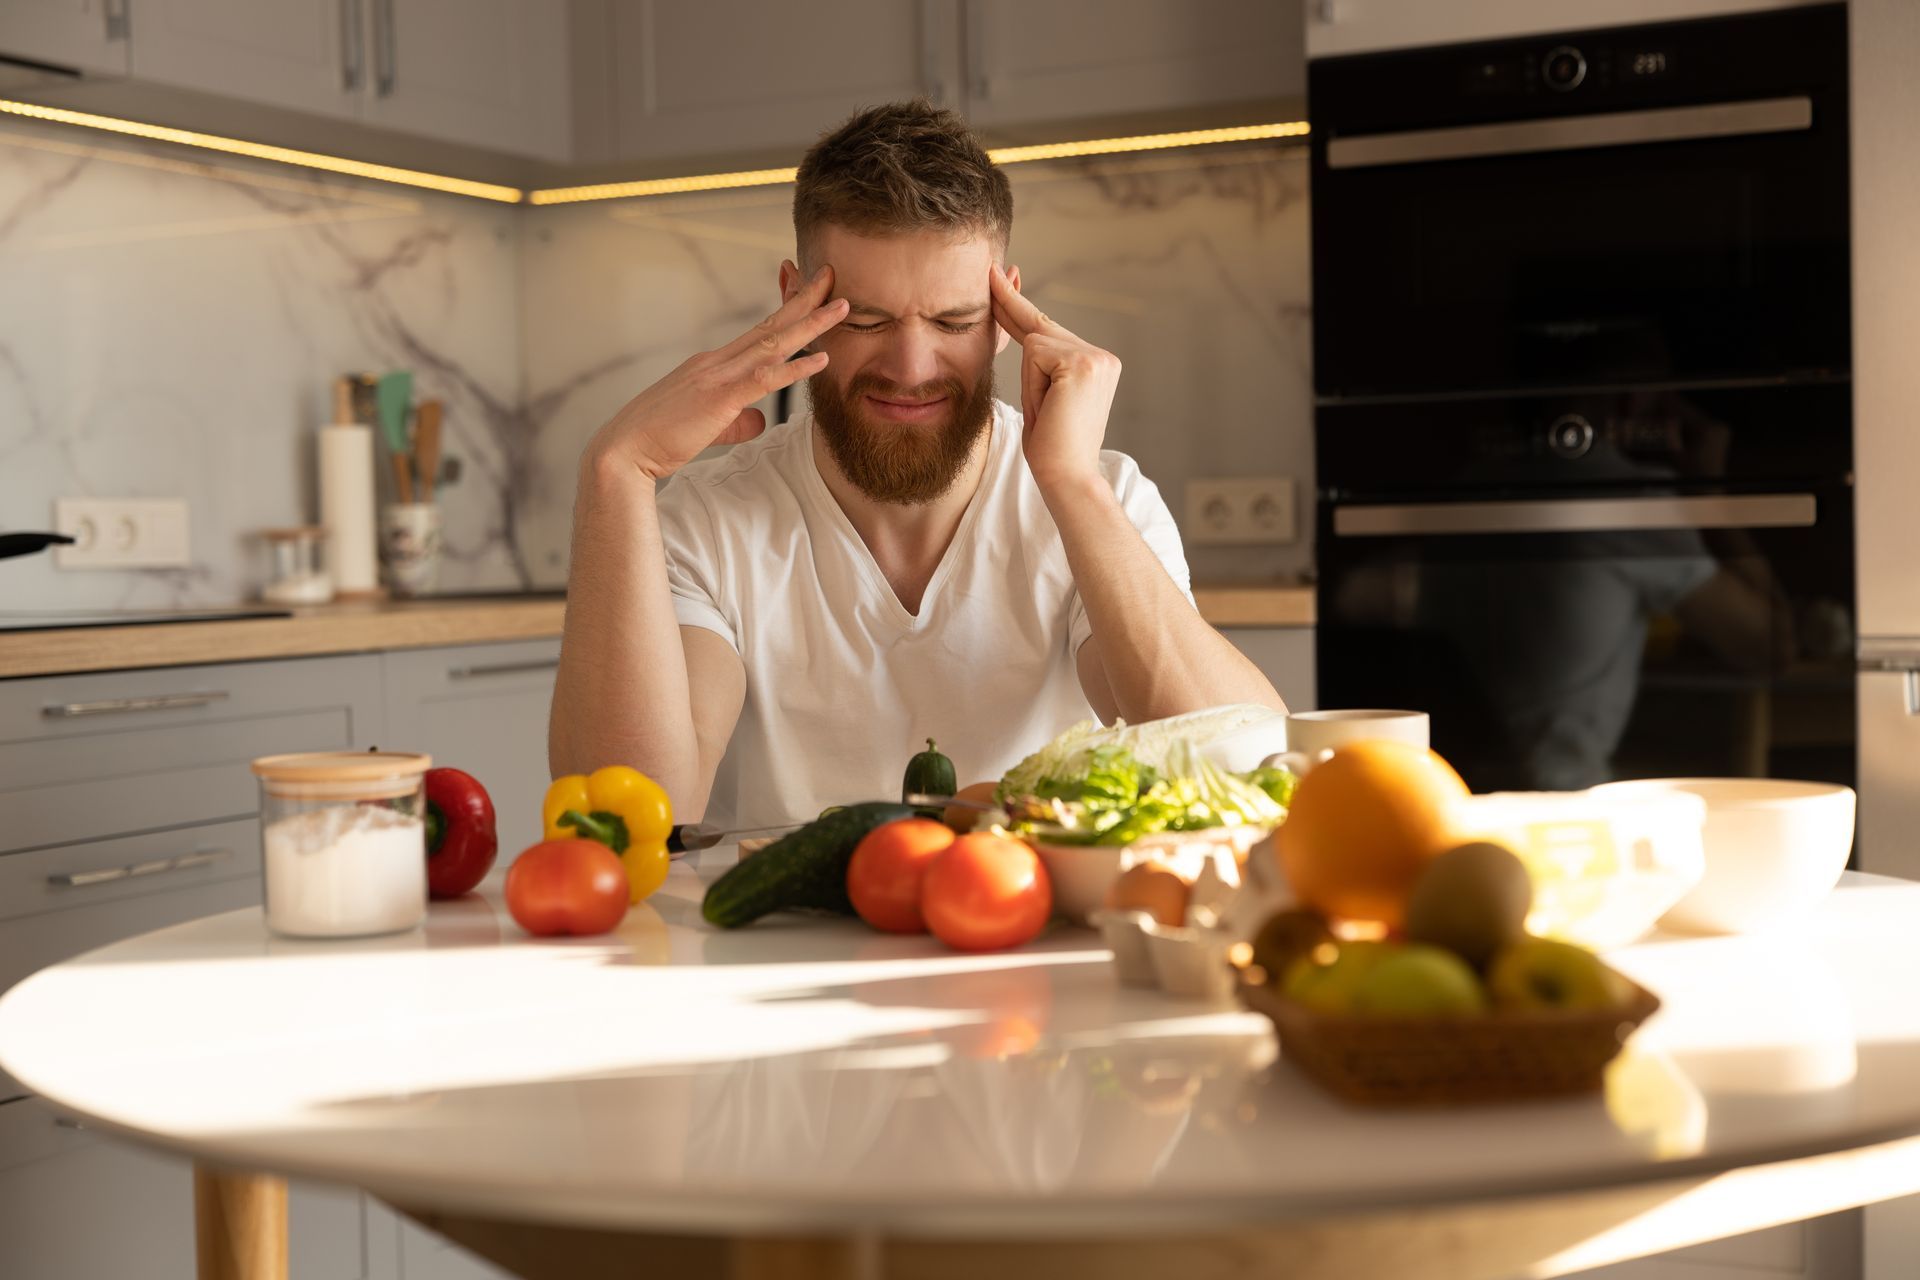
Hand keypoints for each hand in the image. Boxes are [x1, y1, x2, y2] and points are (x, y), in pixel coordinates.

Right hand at [585, 266, 847, 481]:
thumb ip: (736, 420)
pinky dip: (795, 366)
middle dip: (804, 299)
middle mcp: (717, 361)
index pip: (757, 331)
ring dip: (810, 323)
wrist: (624, 450)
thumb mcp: (707, 428)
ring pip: (773, 342)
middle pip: (769, 324)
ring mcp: (718, 376)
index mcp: (713, 364)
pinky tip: (821, 359)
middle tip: (831, 275)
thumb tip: (760, 419)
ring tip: (841, 306)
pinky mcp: (719, 397)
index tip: (808, 290)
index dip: (785, 310)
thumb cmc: (659, 440)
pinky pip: (765, 377)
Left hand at [989, 262, 1119, 491]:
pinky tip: (1050, 407)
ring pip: (1035, 343)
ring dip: (1030, 381)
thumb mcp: (1040, 396)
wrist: (1067, 477)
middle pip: (1040, 325)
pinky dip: (1032, 383)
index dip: (1018, 304)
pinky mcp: (1082, 363)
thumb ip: (1037, 362)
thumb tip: (1023, 331)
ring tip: (1048, 412)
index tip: (1003, 275)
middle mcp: (1101, 356)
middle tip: (991, 269)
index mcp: (1096, 363)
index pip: (1048, 328)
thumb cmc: (1051, 448)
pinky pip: (1035, 355)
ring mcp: (1095, 357)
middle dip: (1010, 307)